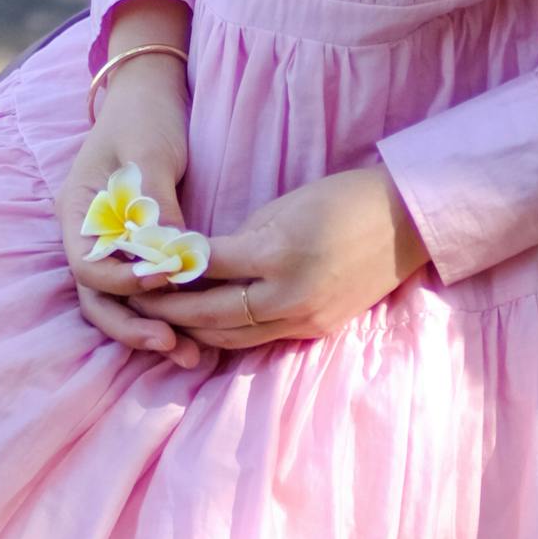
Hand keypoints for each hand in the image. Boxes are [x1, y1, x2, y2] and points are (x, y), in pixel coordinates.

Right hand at [58, 11, 194, 359]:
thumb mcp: (148, 152)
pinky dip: (169, 314)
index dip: (122, 281)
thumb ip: (154, 204)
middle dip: (133, 327)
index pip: (87, 266)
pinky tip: (200, 334)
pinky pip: (147, 293)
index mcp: (78, 213)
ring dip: (152, 330)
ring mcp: (114, 247)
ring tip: (191, 355)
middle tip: (172, 345)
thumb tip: (170, 255)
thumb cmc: (145, 118)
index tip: (163, 280)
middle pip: (98, 300)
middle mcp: (90, 238)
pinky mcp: (141, 252)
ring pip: (122, 305)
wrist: (152, 96)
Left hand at [158, 161, 426, 353]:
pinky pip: (260, 339)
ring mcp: (304, 319)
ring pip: (231, 338)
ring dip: (192, 330)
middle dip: (166, 309)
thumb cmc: (341, 199)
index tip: (135, 266)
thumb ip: (238, 240)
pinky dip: (228, 335)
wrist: (405, 222)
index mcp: (278, 252)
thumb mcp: (282, 207)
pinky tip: (205, 327)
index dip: (165, 269)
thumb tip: (196, 262)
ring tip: (160, 318)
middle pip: (210, 314)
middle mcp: (289, 294)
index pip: (205, 268)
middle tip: (133, 300)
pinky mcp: (316, 330)